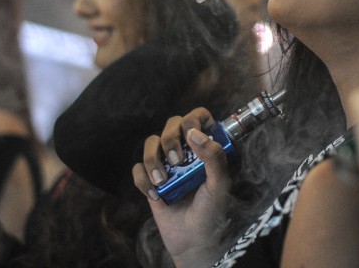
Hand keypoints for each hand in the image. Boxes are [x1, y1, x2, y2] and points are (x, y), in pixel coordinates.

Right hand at [132, 108, 232, 267]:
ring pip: (151, 142)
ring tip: (162, 181)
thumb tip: (194, 134)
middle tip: (177, 160)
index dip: (194, 118)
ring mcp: (167, 164)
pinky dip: (143, 180)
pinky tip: (155, 195)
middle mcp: (186, 151)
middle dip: (170, 138)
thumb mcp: (220, 185)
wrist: (194, 241)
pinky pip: (137, 168)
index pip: (199, 117)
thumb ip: (214, 157)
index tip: (192, 133)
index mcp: (206, 147)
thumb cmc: (212, 212)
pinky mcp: (150, 180)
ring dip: (153, 159)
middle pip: (172, 123)